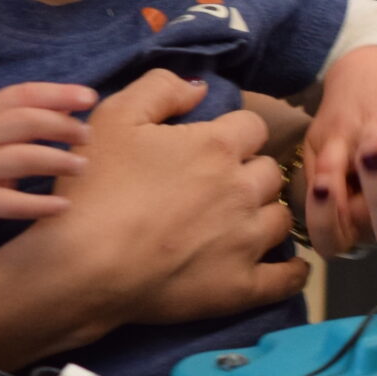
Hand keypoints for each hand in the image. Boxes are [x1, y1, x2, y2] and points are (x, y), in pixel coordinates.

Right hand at [0, 82, 94, 284]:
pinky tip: (64, 206)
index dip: (58, 93)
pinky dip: (41, 205)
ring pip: (22, 159)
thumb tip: (72, 105)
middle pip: (26, 122)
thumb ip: (25, 116)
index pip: (23, 94)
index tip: (89, 98)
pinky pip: (12, 203)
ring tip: (82, 167)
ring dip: (58, 161)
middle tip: (88, 137)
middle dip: (62, 127)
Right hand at [30, 67, 307, 333]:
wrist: (84, 266)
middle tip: (220, 185)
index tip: (214, 146)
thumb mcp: (114, 116)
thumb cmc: (95, 187)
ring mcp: (246, 241)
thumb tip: (200, 88)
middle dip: (249, 172)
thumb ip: (160, 88)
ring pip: (280, 218)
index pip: (252, 127)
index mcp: (216, 145)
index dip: (234, 133)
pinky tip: (288, 268)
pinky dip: (292, 272)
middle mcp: (242, 190)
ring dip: (264, 214)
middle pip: (269, 171)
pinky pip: (287, 278)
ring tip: (241, 221)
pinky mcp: (241, 287)